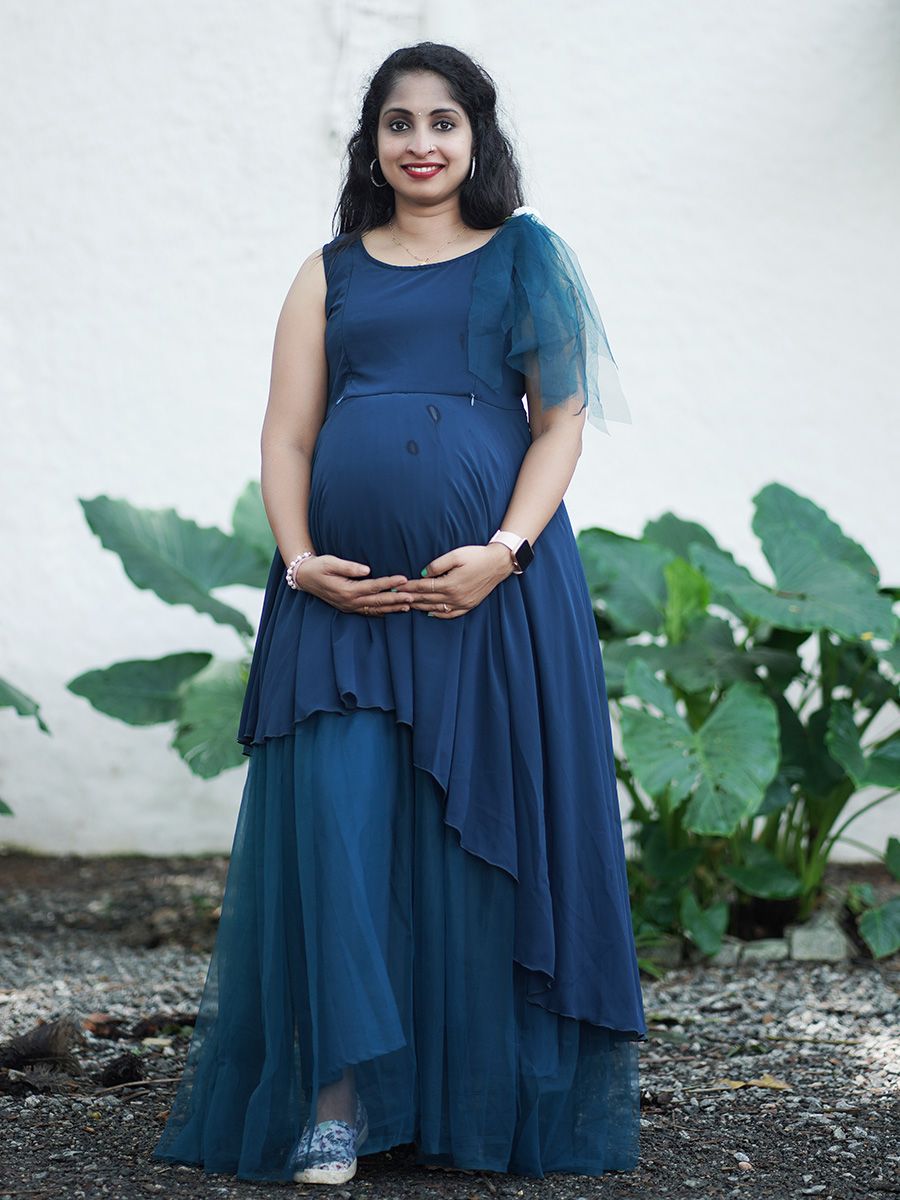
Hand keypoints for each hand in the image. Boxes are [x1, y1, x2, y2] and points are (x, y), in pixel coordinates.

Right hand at [292, 554, 416, 615]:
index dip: (389, 583)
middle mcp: (350, 601)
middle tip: (412, 596)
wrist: (304, 577)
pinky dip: (381, 612)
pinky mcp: (348, 607)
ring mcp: (349, 606)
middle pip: (377, 601)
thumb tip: (367, 570)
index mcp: (347, 590)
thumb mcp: (331, 562)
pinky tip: (391, 611)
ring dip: (392, 608)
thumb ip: (349, 567)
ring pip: (374, 609)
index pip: (373, 587)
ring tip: (408, 606)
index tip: (403, 578)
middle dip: (396, 599)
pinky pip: (367, 612)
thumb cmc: (318, 566)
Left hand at [403, 543, 515, 618]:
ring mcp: (462, 603)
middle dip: (409, 598)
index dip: (407, 587)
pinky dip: (438, 614)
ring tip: (407, 605)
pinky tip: (430, 613)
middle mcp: (454, 597)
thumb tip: (422, 573)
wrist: (498, 563)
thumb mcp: (456, 555)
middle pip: (426, 599)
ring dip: (420, 607)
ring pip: (436, 608)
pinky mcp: (469, 605)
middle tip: (394, 597)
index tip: (394, 586)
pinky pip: (450, 614)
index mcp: (449, 584)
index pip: (423, 587)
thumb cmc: (476, 556)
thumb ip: (437, 565)